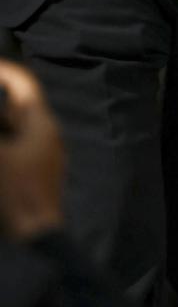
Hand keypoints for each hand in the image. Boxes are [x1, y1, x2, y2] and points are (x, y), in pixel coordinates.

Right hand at [0, 59, 65, 241]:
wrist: (35, 236)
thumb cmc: (16, 193)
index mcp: (41, 125)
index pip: (24, 84)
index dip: (3, 70)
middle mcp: (44, 135)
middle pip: (15, 106)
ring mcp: (39, 155)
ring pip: (11, 128)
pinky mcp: (30, 173)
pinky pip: (11, 148)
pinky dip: (1, 141)